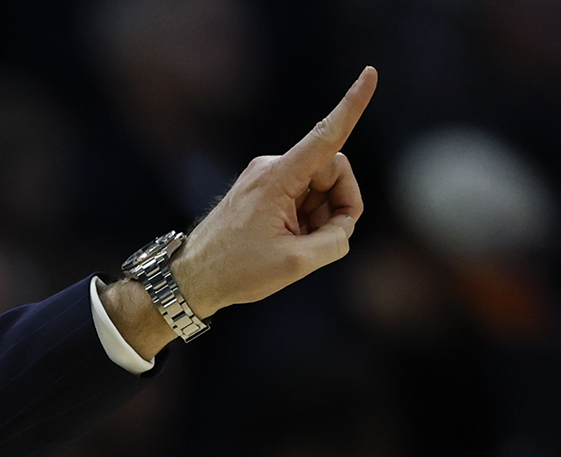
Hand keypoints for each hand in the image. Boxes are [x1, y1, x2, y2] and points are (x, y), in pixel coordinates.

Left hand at [104, 67, 375, 356]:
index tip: (370, 73)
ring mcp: (264, 176)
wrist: (191, 279)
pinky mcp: (261, 188)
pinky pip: (302, 195)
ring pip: (320, 186)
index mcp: (278, 178)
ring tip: (296, 246)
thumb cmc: (236, 271)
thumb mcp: (296, 263)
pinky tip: (287, 241)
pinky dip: (306, 218)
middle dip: (340, 203)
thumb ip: (335, 239)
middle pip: (333, 170)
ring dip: (321, 216)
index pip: (326, 136)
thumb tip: (343, 224)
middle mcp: (271, 167)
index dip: (353, 105)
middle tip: (325, 240)